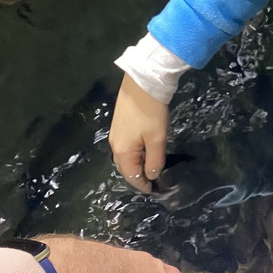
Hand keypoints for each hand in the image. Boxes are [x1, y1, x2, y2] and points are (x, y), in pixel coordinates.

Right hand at [109, 74, 168, 191]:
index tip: (154, 190)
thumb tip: (151, 176)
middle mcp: (114, 144)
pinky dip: (135, 152)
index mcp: (122, 151)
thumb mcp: (157, 139)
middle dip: (138, 175)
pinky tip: (146, 149)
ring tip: (151, 166)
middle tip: (153, 179)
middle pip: (125, 167)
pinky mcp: (119, 124)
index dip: (142, 184)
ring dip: (136, 163)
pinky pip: (126, 146)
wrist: (143, 82)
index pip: (131, 176)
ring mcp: (115, 133)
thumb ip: (155, 160)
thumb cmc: (151, 113)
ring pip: (125, 156)